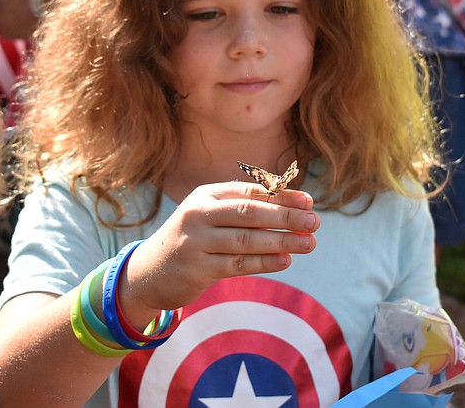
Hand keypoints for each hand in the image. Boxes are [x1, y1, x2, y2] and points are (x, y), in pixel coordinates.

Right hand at [124, 182, 318, 316]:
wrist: (149, 272)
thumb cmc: (193, 240)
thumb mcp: (210, 216)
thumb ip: (243, 211)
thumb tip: (293, 209)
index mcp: (206, 195)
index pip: (249, 191)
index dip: (281, 196)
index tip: (308, 201)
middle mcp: (199, 214)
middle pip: (249, 212)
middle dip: (286, 216)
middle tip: (314, 221)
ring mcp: (196, 241)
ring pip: (246, 239)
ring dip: (282, 240)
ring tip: (309, 243)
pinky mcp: (197, 269)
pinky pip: (238, 264)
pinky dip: (264, 261)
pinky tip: (286, 260)